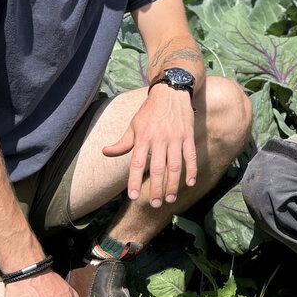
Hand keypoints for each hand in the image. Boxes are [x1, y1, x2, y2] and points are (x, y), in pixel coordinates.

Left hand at [103, 86, 196, 206]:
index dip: (133, 180)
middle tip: (154, 204)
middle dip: (156, 188)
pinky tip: (190, 183)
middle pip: (157, 168)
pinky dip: (191, 170)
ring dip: (173, 184)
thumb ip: (122, 142)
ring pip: (175, 165)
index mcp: (143, 137)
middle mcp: (159, 139)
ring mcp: (175, 137)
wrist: (171, 92)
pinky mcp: (188, 135)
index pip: (137, 163)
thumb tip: (105, 152)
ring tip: (170, 199)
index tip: (132, 196)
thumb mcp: (134, 124)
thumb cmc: (150, 111)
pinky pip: (190, 156)